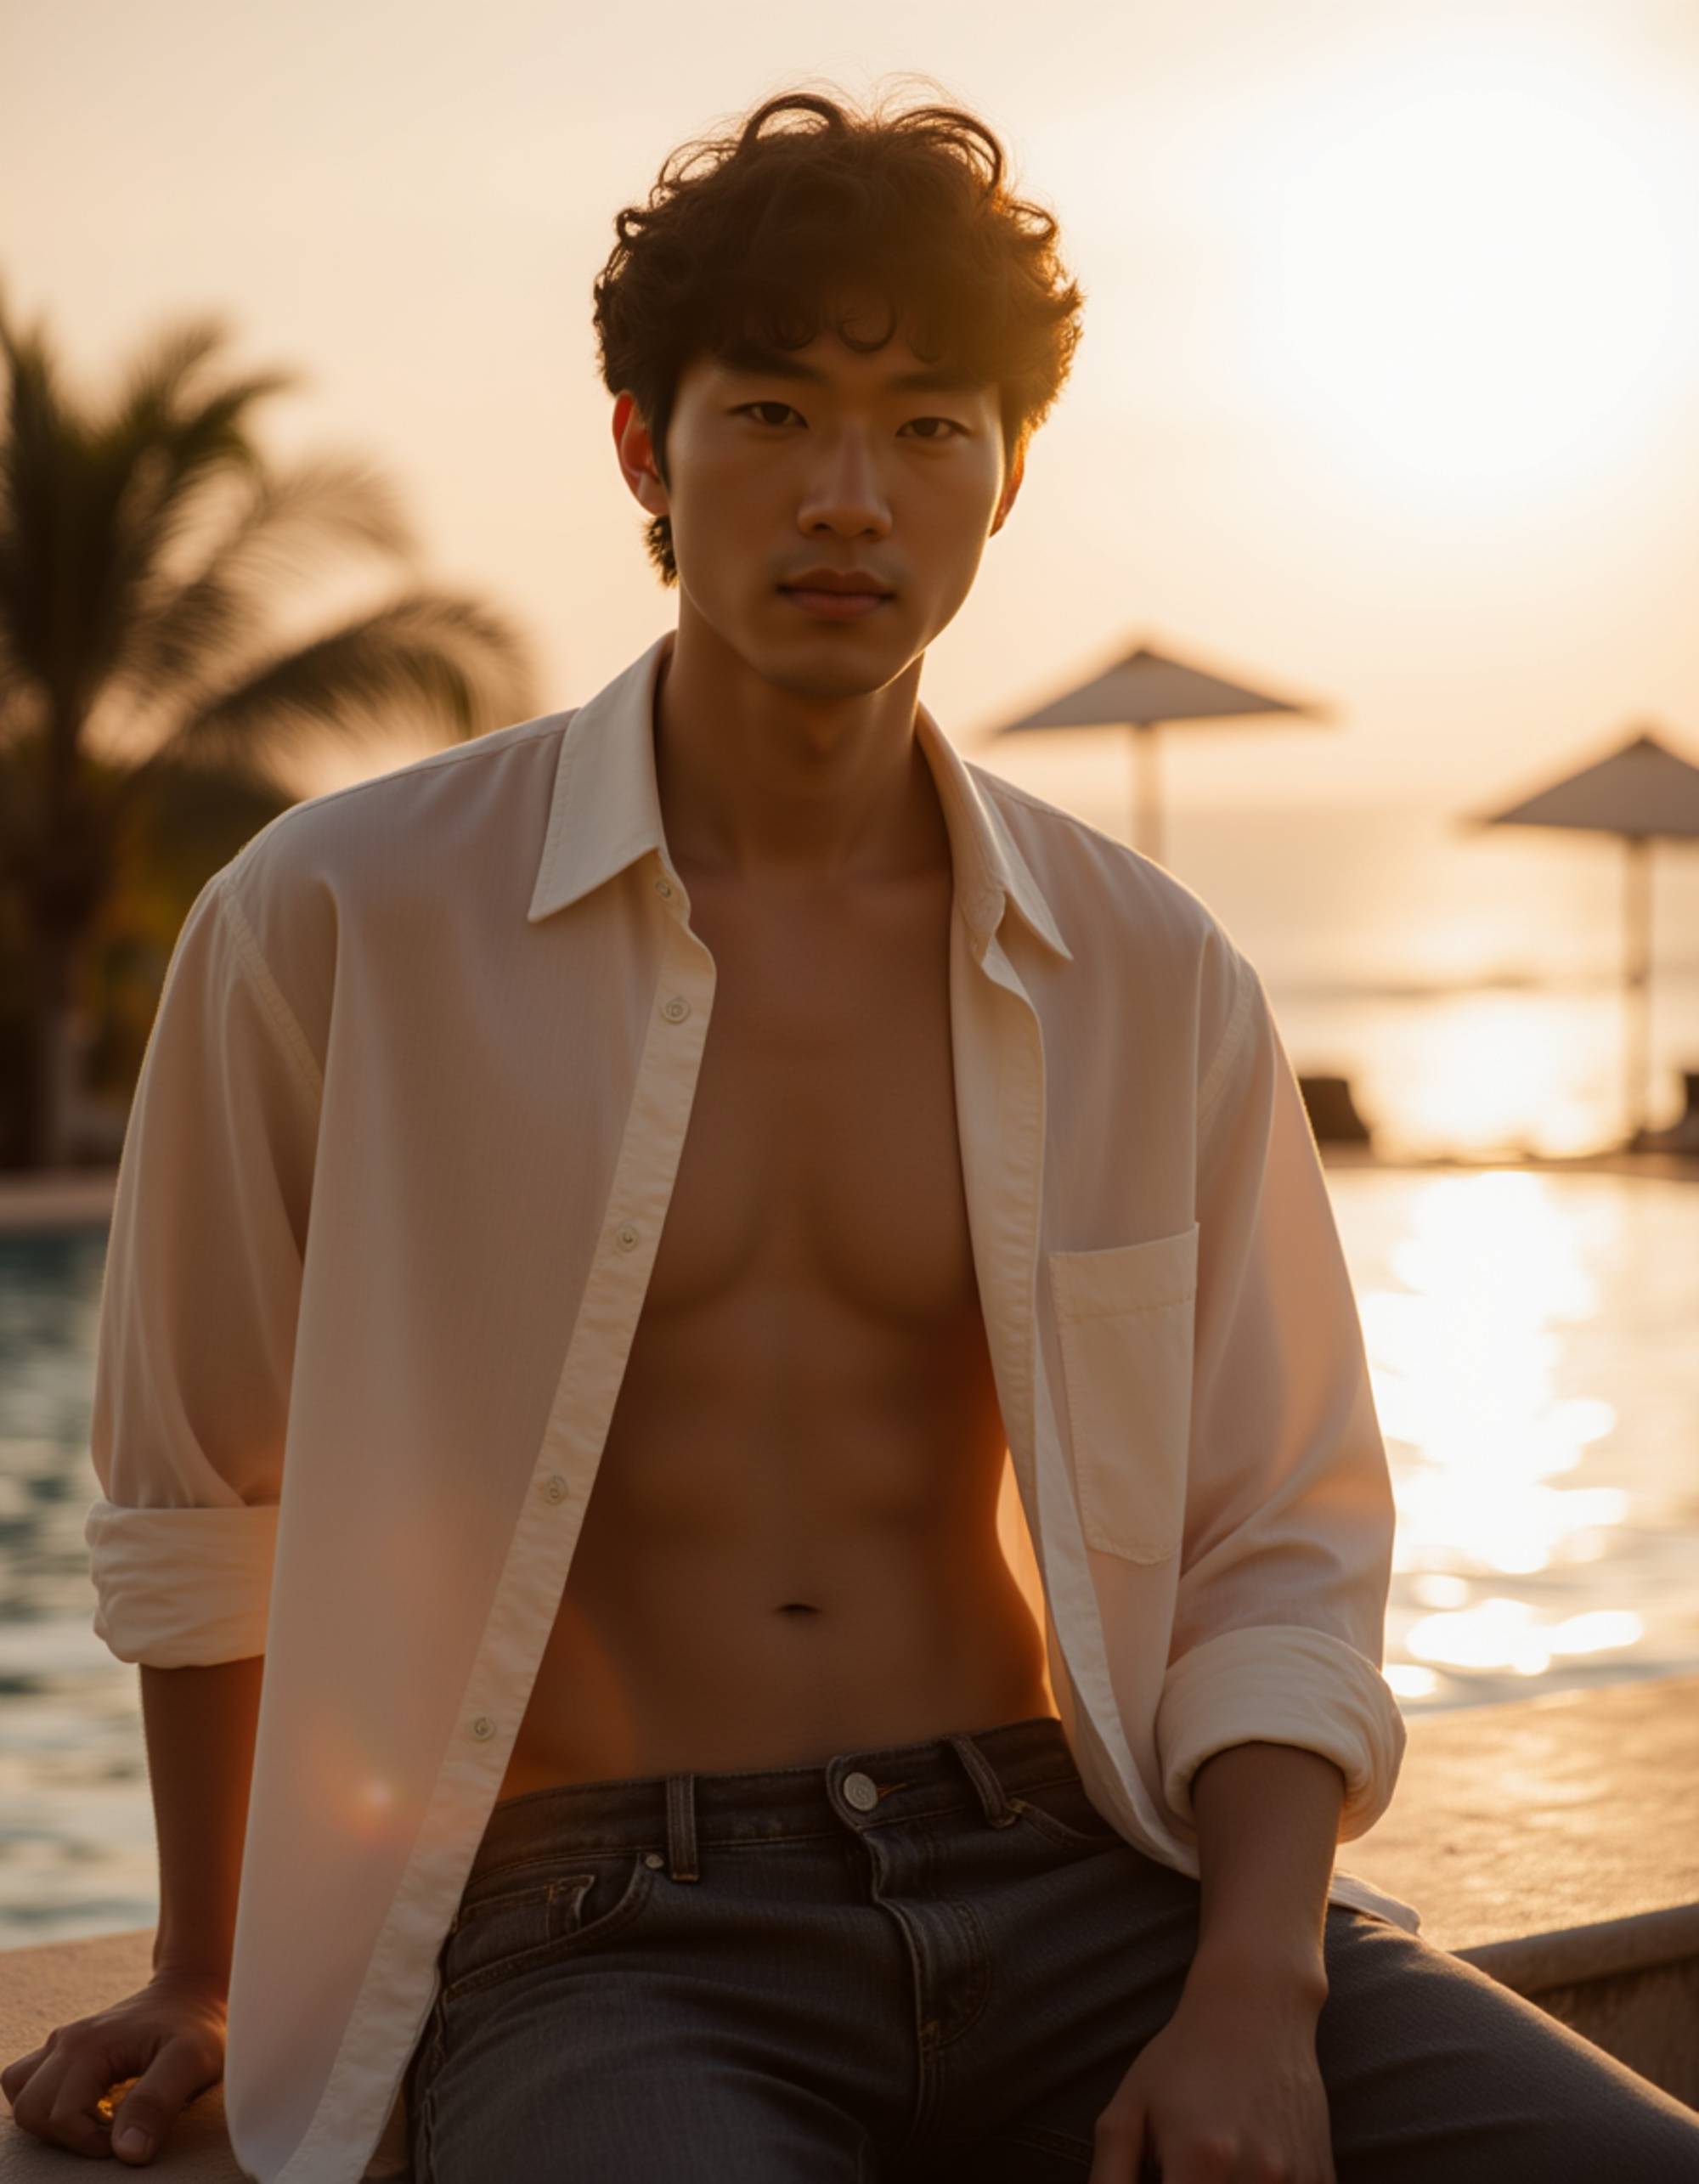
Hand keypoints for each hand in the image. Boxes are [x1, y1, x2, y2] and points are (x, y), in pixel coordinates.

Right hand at [0, 1968, 227, 2164]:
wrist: (196, 1989)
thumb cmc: (198, 2026)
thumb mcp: (193, 2061)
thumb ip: (157, 2103)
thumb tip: (126, 2153)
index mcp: (89, 2045)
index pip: (60, 2116)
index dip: (90, 2141)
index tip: (127, 2136)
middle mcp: (67, 2042)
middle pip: (30, 2109)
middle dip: (65, 2135)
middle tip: (110, 2131)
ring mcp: (64, 2043)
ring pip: (23, 2095)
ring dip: (50, 2120)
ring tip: (97, 2120)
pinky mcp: (68, 2049)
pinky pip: (33, 2084)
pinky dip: (51, 2104)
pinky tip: (92, 2106)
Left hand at [1086, 1973, 1334, 2183]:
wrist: (1257, 2007)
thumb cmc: (1182, 2059)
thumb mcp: (1128, 2110)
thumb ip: (1110, 2178)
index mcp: (1201, 2161)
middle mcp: (1257, 2176)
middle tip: (1182, 2175)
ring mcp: (1297, 2179)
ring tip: (1213, 2168)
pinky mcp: (1323, 2178)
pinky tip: (1249, 2170)